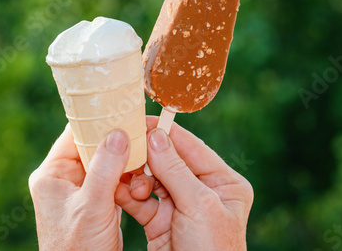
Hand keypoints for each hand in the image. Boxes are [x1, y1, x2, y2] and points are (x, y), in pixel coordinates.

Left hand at [28, 124, 135, 249]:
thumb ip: (105, 169)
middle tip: (141, 128)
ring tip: (146, 151)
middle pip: (93, 146)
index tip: (122, 107)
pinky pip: (113, 179)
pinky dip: (127, 175)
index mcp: (52, 174)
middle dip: (117, 139)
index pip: (75, 134)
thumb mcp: (92, 207)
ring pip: (106, 162)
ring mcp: (80, 190)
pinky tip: (142, 173)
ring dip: (125, 159)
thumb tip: (118, 133)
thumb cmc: (77, 249)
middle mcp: (64, 179)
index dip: (97, 119)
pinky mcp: (95, 201)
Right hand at [116, 116, 253, 250]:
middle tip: (125, 145)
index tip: (144, 119)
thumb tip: (157, 136)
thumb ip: (176, 170)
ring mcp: (181, 207)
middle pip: (170, 162)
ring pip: (152, 180)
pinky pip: (142, 202)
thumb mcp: (199, 207)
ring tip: (124, 176)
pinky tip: (118, 190)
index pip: (193, 149)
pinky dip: (129, 196)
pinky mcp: (161, 223)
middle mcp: (203, 192)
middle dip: (147, 157)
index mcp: (223, 184)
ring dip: (136, 177)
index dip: (168, 133)